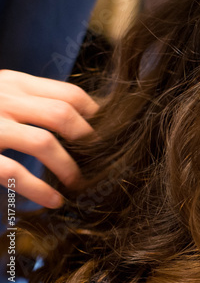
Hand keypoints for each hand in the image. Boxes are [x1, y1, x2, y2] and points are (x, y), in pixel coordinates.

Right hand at [0, 70, 98, 207]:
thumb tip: (85, 117)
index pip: (69, 94)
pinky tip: (52, 201)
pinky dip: (39, 189)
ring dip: (68, 168)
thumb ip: (31, 99)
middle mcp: (2, 99)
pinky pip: (14, 172)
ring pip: (45, 143)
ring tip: (77, 183)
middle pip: (64, 115)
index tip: (106, 135)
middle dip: (87, 142)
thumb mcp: (0, 93)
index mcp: (13, 82)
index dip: (95, 116)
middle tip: (97, 161)